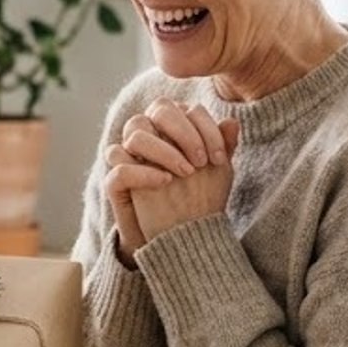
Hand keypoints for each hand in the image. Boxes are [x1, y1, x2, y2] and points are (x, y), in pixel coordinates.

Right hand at [104, 101, 238, 257]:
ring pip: (135, 132)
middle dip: (184, 132)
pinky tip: (165, 181)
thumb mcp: (216, 173)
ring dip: (164, 149)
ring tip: (187, 172)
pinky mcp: (115, 182)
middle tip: (202, 162)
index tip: (221, 158)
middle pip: (158, 109)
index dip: (205, 127)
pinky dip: (143, 171)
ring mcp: (128, 156)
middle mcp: (148, 135)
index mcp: (172, 128)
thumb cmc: (197, 199)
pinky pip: (120, 167)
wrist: (179, 238)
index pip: (185, 108)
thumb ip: (223, 148)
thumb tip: (232, 122)